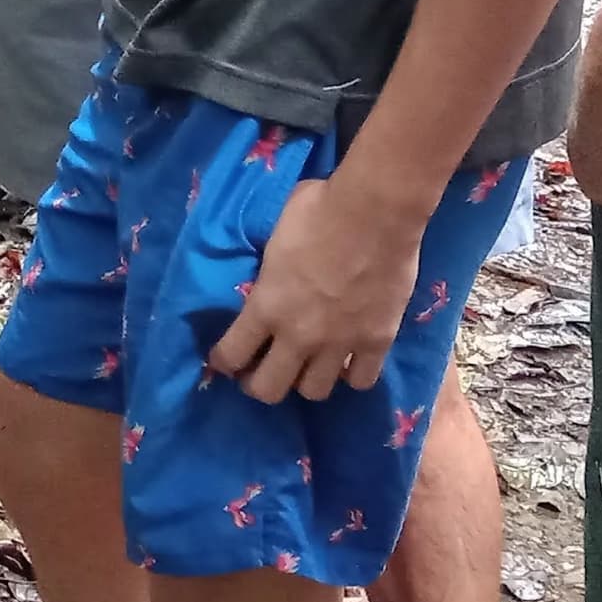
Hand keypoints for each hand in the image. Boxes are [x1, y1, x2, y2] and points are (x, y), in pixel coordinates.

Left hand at [207, 168, 428, 404]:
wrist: (376, 211)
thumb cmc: (320, 209)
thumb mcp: (275, 236)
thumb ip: (270, 267)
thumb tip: (271, 270)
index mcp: (266, 306)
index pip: (231, 355)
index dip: (224, 361)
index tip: (226, 359)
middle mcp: (298, 335)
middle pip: (268, 390)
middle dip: (259, 384)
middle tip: (263, 369)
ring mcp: (340, 343)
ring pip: (314, 392)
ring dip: (306, 380)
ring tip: (309, 365)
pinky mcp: (377, 341)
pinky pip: (361, 380)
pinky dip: (353, 374)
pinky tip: (351, 359)